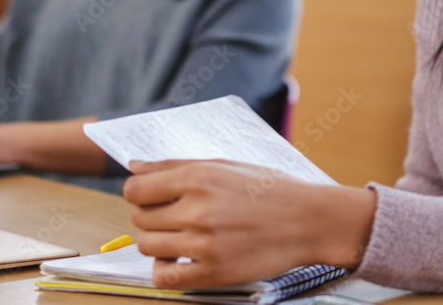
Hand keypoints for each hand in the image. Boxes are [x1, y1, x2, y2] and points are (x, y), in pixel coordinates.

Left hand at [123, 160, 376, 288]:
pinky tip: (179, 259)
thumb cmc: (268, 189)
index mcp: (198, 177)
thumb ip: (174, 165)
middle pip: (139, 218)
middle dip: (150, 216)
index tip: (151, 197)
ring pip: (147, 246)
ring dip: (157, 242)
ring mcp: (205, 244)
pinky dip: (163, 270)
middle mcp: (198, 209)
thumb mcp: (223, 165)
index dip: (138, 193)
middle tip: (174, 216)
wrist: (309, 220)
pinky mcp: (214, 272)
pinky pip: (164, 278)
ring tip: (180, 236)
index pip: (135, 189)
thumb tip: (134, 165)